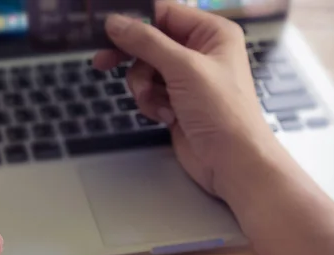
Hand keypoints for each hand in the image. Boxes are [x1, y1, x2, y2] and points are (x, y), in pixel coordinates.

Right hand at [94, 2, 278, 199]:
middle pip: (150, 43)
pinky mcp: (176, 102)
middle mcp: (199, 52)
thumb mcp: (183, 69)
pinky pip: (150, 92)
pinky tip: (165, 117)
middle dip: (133, 58)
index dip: (136, 20)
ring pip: (145, 70)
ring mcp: (187, 79)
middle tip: (102, 62)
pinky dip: (151, 104)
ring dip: (144, 88)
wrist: (231, 162)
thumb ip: (147, 43)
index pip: (165, 14)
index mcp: (211, 33)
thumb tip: (115, 22)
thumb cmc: (221, 111)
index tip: (106, 29)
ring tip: (157, 104)